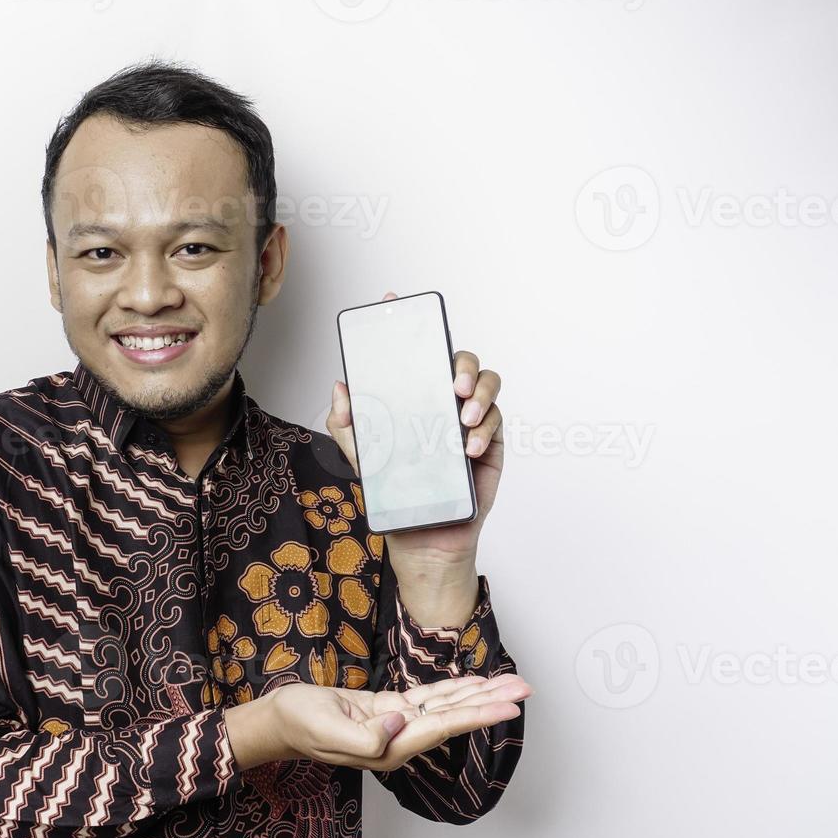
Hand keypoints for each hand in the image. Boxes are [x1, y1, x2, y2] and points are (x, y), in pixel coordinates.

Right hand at [257, 677, 529, 772]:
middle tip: (525, 689)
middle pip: (454, 718)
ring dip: (478, 694)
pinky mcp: (387, 710)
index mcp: (390, 748)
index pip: (444, 727)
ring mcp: (395, 724)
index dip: (478, 715)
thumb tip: (401, 722)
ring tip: (510, 684)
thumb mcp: (328, 729)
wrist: (279, 720)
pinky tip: (472, 684)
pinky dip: (452, 689)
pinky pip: (427, 699)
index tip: (509, 707)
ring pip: (446, 707)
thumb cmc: (298, 723)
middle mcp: (400, 738)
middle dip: (491, 703)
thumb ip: (366, 735)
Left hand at [326, 291, 504, 622]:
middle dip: (460, 361)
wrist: (424, 537)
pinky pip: (496, 421)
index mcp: (415, 397)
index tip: (393, 300)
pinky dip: (485, 428)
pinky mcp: (490, 443)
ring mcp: (470, 420)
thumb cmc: (396, 493)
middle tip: (451, 383)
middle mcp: (444, 401)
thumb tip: (340, 385)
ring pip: (488, 382)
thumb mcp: (363, 458)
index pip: (416, 353)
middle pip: (460, 359)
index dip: (408, 323)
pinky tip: (468, 446)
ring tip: (462, 414)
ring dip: (479, 391)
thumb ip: (348, 424)